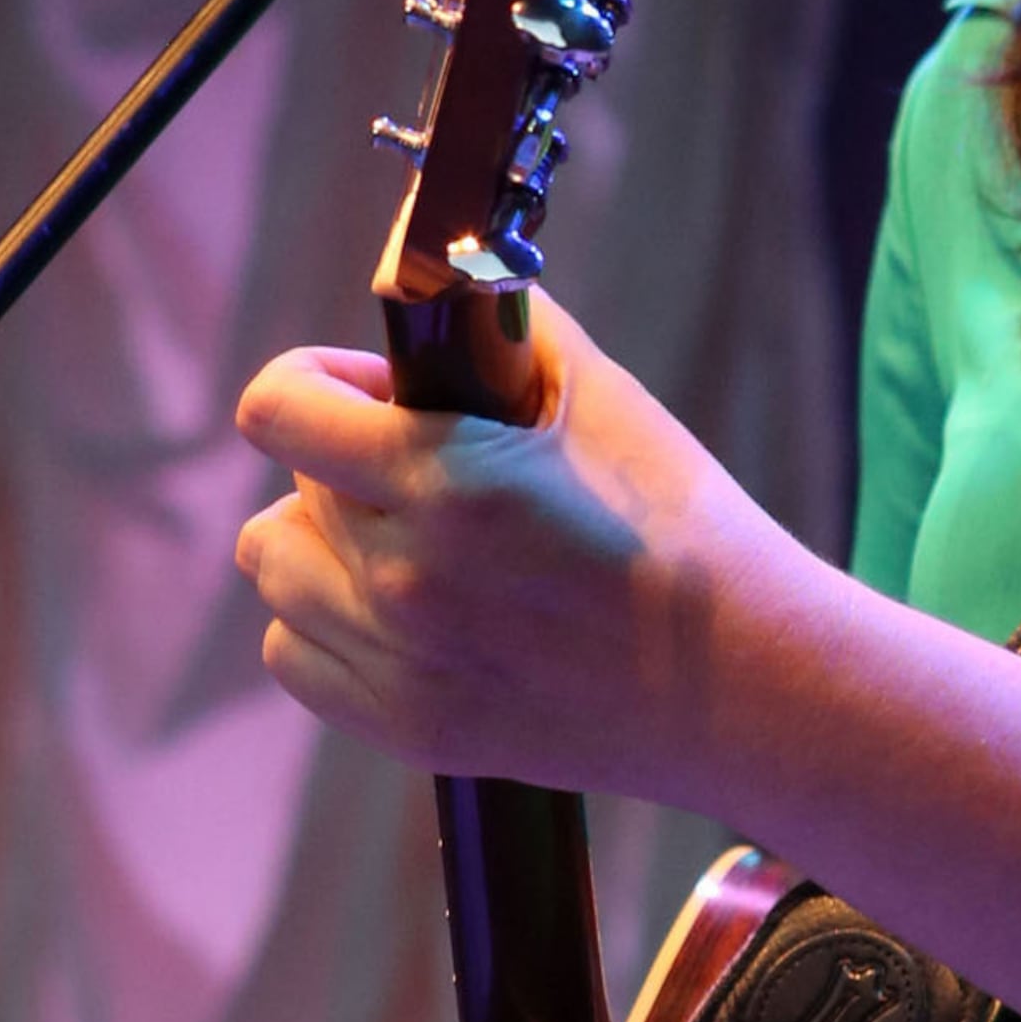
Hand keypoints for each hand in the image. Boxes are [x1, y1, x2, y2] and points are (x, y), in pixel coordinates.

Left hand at [234, 296, 791, 801]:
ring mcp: (402, 662)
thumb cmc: (684, 533)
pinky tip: (402, 617)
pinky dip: (330, 630)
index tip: (362, 394)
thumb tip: (439, 294)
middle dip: (343, 472)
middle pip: (285, 498)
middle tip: (424, 478)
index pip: (277, 411)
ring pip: (280, 575)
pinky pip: (295, 659)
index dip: (310, 385)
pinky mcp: (410, 727)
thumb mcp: (604, 399)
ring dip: (327, 551)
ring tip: (407, 550)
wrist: (743, 682)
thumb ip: (504, 331)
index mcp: (448, 481)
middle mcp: (406, 576)